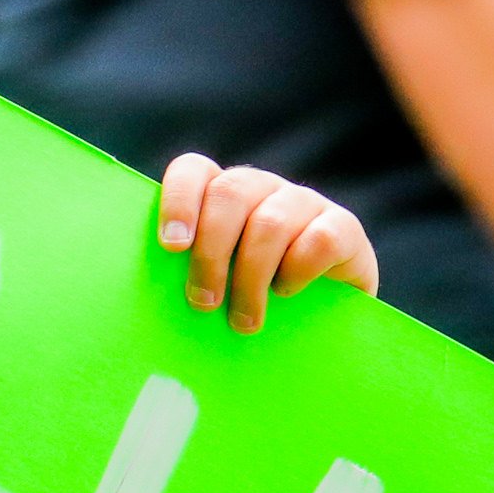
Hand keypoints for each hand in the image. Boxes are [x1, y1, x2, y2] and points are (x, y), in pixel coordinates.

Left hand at [158, 155, 378, 332]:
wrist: (325, 322)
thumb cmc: (252, 305)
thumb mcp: (216, 288)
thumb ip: (190, 279)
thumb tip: (149, 306)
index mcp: (222, 195)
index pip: (194, 171)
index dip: (179, 201)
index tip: (172, 247)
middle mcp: (262, 189)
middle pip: (230, 194)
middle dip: (211, 253)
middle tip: (203, 302)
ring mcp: (303, 203)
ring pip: (270, 222)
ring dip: (250, 278)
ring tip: (244, 321)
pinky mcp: (344, 226)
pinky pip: (318, 240)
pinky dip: (298, 271)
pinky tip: (287, 293)